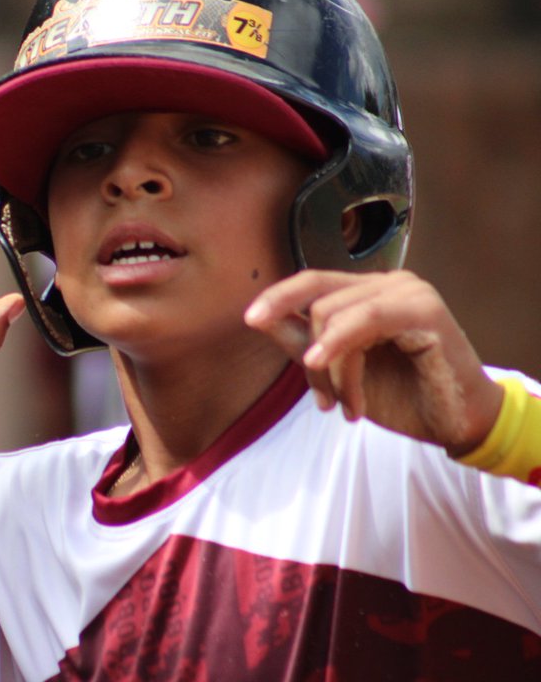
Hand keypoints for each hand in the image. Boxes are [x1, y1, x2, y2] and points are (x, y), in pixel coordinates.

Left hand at [245, 269, 501, 454]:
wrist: (455, 422)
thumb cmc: (400, 394)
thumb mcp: (337, 369)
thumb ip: (300, 341)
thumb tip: (257, 317)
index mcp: (366, 292)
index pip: (312, 282)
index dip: (278, 296)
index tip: (250, 319)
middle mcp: (386, 284)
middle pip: (318, 300)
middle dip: (308, 355)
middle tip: (320, 398)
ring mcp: (407, 291)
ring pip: (334, 314)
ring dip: (331, 369)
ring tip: (343, 405)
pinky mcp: (424, 308)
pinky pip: (364, 319)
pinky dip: (341, 349)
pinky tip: (334, 382)